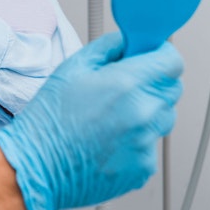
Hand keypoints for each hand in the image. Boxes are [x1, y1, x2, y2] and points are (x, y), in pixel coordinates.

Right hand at [0, 32, 182, 209]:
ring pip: (163, 118)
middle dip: (153, 82)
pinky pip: (151, 145)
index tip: (150, 57)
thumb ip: (109, 47)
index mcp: (126, 84)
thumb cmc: (49, 119)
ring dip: (146, 112)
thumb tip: (130, 41)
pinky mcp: (143, 168)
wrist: (38, 165)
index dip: (161, 55)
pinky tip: (109, 139)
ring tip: (112, 117)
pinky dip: (136, 140)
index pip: (172, 61)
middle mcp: (142, 114)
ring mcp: (145, 144)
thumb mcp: (73, 67)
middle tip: (124, 86)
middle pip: (172, 89)